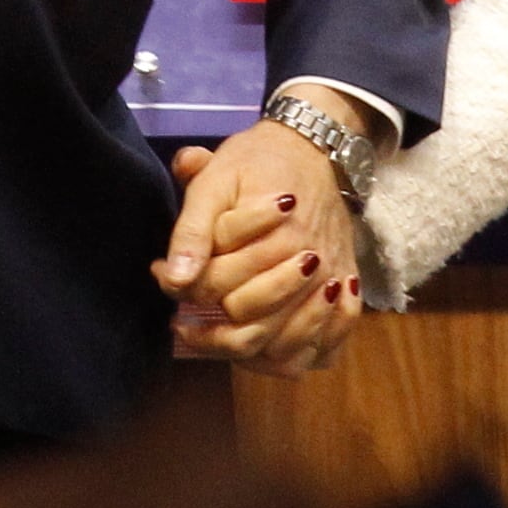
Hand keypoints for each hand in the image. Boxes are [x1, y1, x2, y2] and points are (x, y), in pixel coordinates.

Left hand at [157, 122, 360, 374]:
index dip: (182, 290)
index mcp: (276, 235)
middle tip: (185, 320)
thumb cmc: (257, 164)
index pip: (218, 287)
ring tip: (218, 338)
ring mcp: (331, 283)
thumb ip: (192, 229)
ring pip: (289, 350)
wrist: (314, 149)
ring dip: (248, 353)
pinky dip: (296, 358)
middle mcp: (309, 264)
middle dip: (211, 330)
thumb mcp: (216, 179)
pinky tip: (267, 349)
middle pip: (253, 326)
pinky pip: (327, 350)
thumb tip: (174, 278)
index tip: (162, 276)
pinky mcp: (345, 293)